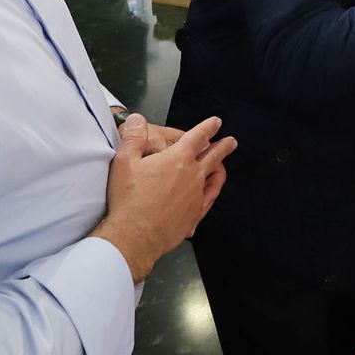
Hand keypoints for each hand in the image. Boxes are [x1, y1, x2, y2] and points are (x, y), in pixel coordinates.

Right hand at [92, 114, 236, 282]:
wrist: (136, 235)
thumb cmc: (129, 200)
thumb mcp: (124, 162)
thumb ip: (133, 138)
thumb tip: (137, 120)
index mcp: (178, 159)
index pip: (198, 136)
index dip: (208, 127)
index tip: (216, 122)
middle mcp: (193, 175)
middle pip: (214, 156)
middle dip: (223, 146)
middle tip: (230, 142)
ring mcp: (197, 196)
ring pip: (215, 178)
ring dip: (220, 168)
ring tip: (222, 166)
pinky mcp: (195, 214)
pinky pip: (210, 199)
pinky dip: (212, 191)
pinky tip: (211, 192)